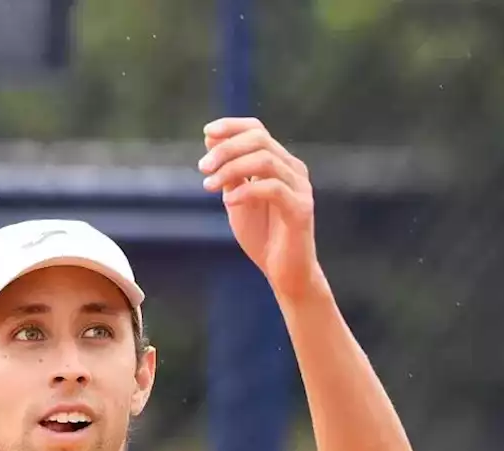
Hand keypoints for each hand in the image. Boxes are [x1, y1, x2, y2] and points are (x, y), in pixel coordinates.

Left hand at [198, 117, 325, 299]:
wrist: (284, 271)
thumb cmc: (262, 235)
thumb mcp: (237, 198)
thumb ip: (229, 172)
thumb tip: (211, 140)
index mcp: (279, 163)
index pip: (257, 130)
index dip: (232, 126)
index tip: (206, 132)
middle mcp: (293, 169)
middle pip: (260, 140)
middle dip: (226, 149)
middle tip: (202, 168)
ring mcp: (300, 188)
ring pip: (265, 160)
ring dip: (232, 169)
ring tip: (209, 186)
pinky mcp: (301, 209)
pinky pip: (273, 189)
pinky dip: (247, 191)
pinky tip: (229, 202)